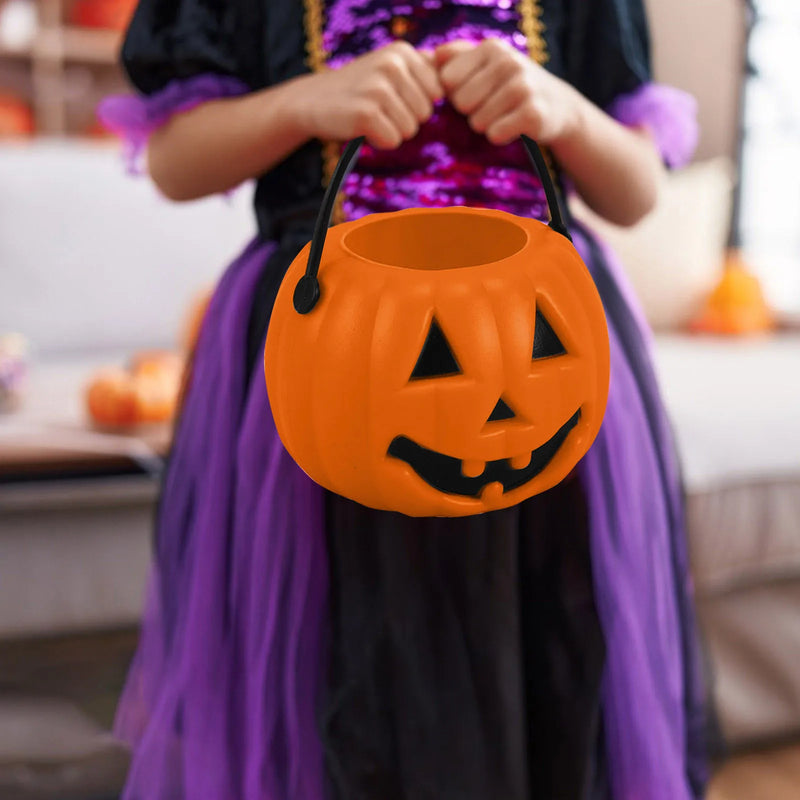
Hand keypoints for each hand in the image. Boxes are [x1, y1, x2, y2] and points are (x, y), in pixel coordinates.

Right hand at [296, 41, 444, 148]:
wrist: (311, 101)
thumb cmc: (358, 89)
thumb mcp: (391, 69)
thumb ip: (425, 68)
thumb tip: (464, 71)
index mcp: (403, 51)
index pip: (438, 93)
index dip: (417, 103)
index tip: (394, 98)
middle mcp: (392, 64)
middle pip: (426, 113)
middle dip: (406, 119)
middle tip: (379, 109)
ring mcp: (378, 88)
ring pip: (411, 129)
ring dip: (392, 131)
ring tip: (371, 117)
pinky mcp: (366, 113)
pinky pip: (393, 140)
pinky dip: (379, 141)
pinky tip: (363, 128)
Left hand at [433, 38, 581, 146]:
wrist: (556, 106)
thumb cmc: (510, 86)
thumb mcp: (486, 64)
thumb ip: (455, 58)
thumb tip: (423, 56)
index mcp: (490, 48)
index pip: (447, 81)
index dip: (456, 94)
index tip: (475, 92)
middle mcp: (508, 61)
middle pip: (461, 103)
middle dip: (472, 111)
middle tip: (493, 105)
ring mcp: (522, 86)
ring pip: (477, 122)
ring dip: (487, 125)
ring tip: (505, 114)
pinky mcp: (532, 113)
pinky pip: (494, 134)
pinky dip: (500, 136)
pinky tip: (513, 126)